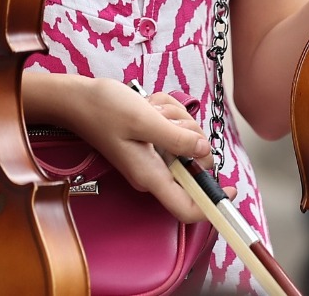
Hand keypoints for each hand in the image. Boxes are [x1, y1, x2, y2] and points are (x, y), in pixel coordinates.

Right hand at [61, 78, 211, 223]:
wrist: (77, 99)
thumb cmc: (104, 109)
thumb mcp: (144, 120)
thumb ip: (177, 138)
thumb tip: (206, 152)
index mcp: (150, 175)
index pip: (187, 209)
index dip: (213, 204)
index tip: (231, 189)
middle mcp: (153, 172)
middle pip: (194, 163)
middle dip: (189, 134)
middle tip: (166, 117)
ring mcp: (152, 157)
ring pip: (186, 140)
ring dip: (176, 119)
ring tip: (152, 108)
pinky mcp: (150, 142)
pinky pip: (174, 129)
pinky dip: (167, 113)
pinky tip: (149, 106)